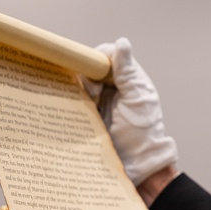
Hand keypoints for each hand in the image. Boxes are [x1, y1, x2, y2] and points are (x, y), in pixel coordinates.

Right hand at [84, 37, 177, 184]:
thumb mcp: (136, 100)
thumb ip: (127, 72)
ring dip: (76, 91)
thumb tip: (122, 42)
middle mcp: (112, 87)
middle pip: (89, 68)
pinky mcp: (87, 117)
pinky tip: (71, 111)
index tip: (98, 80)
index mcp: (128, 79)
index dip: (97, 61)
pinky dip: (69, 103)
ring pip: (78, 84)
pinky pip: (73, 102)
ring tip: (86, 106)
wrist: (136, 167)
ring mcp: (99, 102)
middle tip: (93, 95)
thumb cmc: (142, 134)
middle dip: (85, 76)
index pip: (106, 55)